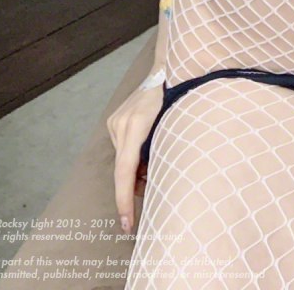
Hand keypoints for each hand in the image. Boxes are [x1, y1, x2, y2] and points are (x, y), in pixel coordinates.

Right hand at [106, 83, 162, 231]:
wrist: (169, 70)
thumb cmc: (179, 99)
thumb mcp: (174, 127)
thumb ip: (164, 152)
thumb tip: (158, 180)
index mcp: (135, 126)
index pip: (125, 171)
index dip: (125, 200)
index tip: (127, 223)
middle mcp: (121, 124)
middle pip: (123, 169)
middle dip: (134, 188)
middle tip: (149, 196)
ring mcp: (116, 121)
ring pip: (123, 160)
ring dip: (136, 170)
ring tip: (153, 166)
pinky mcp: (115, 120)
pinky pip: (123, 148)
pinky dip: (133, 157)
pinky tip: (146, 152)